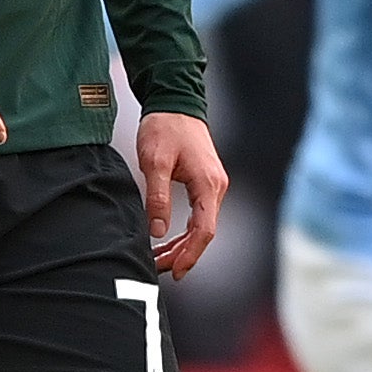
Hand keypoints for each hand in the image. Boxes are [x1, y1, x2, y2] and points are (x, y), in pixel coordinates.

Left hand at [138, 110, 227, 278]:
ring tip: (159, 260)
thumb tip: (158, 231)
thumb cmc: (165, 127)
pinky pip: (199, 215)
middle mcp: (217, 187)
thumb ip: (157, 197)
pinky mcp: (205, 182)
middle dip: (183, 254)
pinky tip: (168, 241)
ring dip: (182, 245)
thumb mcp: (154, 162)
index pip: (205, 230)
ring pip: (202, 225)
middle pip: (204, 232)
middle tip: (158, 269)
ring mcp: (213, 185)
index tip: (176, 271)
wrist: (175, 100)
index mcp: (208, 184)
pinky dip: (184, 231)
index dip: (190, 254)